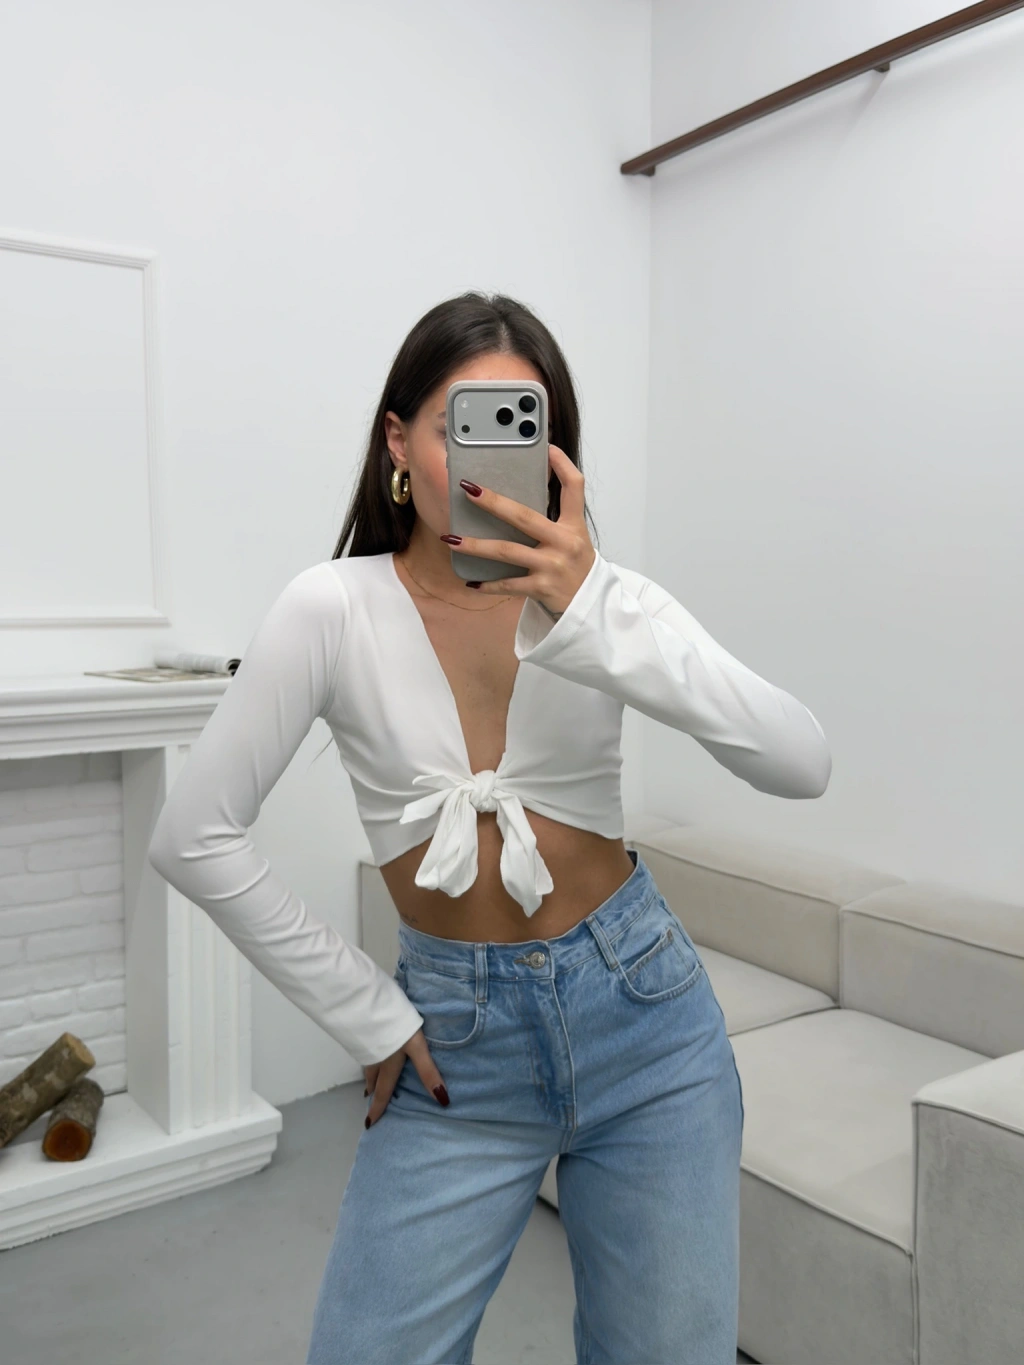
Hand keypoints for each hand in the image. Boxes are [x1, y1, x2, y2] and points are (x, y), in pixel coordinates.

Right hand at [362, 1027, 448, 1126]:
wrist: (367, 1001)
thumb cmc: (395, 1025)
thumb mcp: (416, 1047)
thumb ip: (428, 1071)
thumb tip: (442, 1101)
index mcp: (388, 1065)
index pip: (383, 1091)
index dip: (377, 1108)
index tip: (369, 1124)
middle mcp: (375, 1058)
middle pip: (373, 1079)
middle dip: (373, 1090)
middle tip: (370, 1099)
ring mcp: (368, 1045)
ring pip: (368, 1065)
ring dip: (369, 1076)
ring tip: (370, 1082)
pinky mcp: (363, 1032)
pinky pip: (366, 1052)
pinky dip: (368, 1059)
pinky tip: (371, 1052)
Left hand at [444, 443, 595, 618]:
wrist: (590, 607)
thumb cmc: (577, 570)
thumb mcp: (574, 540)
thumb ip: (553, 522)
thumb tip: (515, 505)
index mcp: (574, 526)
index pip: (574, 487)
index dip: (562, 465)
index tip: (547, 447)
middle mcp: (565, 542)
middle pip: (524, 516)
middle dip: (493, 502)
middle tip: (468, 489)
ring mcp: (553, 566)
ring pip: (506, 551)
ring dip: (475, 545)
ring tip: (450, 539)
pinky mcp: (542, 588)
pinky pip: (508, 584)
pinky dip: (488, 584)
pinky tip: (471, 581)